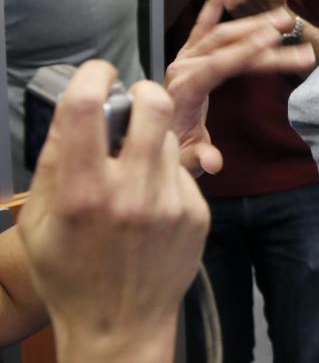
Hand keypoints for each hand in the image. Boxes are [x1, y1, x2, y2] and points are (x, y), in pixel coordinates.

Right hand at [17, 61, 209, 362]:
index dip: (93, 76)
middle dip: (143, 92)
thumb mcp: (40, 221)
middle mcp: (131, 192)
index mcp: (82, 192)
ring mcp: (170, 202)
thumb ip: (53, 161)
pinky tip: (151, 205)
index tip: (98, 74)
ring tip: (134, 168)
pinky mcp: (197, 212)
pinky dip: (166, 175)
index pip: (88, 107)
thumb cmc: (70, 274)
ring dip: (152, 139)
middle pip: (153, 104)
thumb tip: (71, 111)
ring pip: (170, 137)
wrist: (120, 326)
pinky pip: (183, 171)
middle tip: (134, 102)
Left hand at [165, 0, 315, 176]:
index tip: (271, 41)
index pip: (217, 65)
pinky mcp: (189, 51)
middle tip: (290, 30)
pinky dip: (214, 1)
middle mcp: (183, 65)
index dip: (243, 52)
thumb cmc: (170, 145)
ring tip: (283, 17)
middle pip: (226, 46)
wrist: (147, 132)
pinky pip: (203, 22)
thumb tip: (215, 162)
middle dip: (260, 37)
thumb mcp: (186, 157)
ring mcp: (185, 56)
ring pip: (222, 32)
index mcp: (183, 88)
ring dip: (253, 23)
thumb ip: (198, 157)